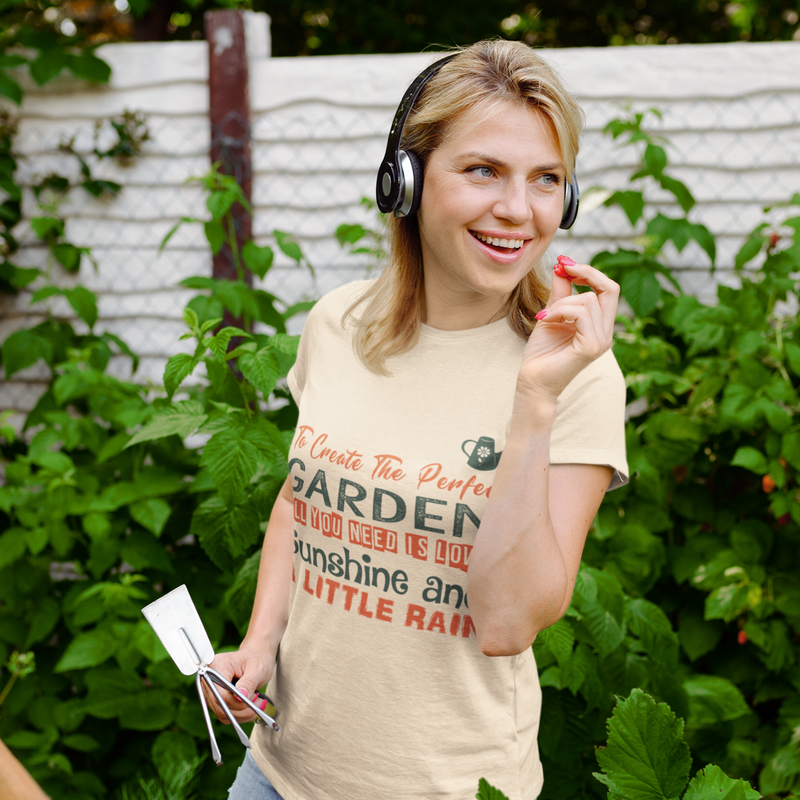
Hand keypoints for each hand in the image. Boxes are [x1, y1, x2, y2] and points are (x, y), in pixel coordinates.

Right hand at [202, 643, 275, 724]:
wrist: (256, 656)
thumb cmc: (257, 658)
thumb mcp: (257, 668)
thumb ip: (248, 682)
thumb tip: (240, 697)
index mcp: (218, 665)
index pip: (221, 692)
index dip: (236, 701)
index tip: (254, 698)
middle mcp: (209, 677)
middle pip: (220, 704)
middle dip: (241, 709)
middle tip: (258, 703)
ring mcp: (210, 689)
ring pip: (221, 712)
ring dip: (242, 713)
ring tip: (256, 702)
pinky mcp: (215, 698)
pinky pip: (224, 714)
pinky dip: (239, 715)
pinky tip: (250, 706)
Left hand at [518, 256, 619, 403]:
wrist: (532, 382)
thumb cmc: (541, 353)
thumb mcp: (551, 314)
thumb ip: (560, 291)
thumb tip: (563, 264)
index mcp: (600, 326)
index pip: (608, 289)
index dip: (589, 272)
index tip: (564, 263)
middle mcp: (606, 334)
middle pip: (610, 289)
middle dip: (586, 273)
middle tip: (562, 268)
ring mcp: (601, 341)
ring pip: (590, 300)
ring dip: (562, 302)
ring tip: (545, 316)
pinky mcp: (591, 348)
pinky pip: (581, 314)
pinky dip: (560, 311)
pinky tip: (546, 320)